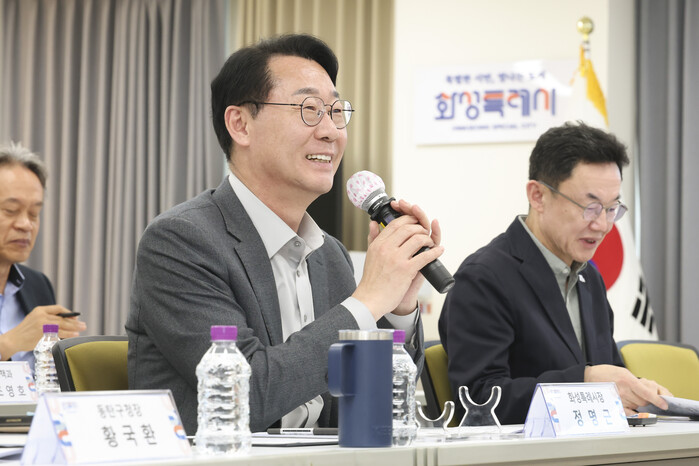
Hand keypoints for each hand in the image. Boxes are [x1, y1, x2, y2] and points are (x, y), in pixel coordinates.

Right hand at [0, 305, 86, 358]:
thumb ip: (48, 317)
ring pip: (62, 325)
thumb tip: (65, 320)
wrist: (13, 339)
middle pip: (62, 318)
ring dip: (74, 327)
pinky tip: (74, 334)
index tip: (75, 317)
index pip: (58, 308)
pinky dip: (68, 334)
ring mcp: (43, 325)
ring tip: (82, 328)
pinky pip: (59, 333)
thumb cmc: (25, 330)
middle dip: (74, 321)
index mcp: (40, 310)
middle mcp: (42, 316)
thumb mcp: (35, 318)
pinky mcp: (43, 334)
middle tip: (83, 324)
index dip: (68, 312)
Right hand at [352, 199, 443, 319]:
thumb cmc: (371, 280)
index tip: (415, 222)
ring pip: (418, 239)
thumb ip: (373, 237)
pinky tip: (439, 251)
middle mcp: (386, 248)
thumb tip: (373, 223)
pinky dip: (435, 252)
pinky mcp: (406, 270)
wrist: (370, 299)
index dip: (408, 219)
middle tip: (425, 232)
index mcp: (378, 244)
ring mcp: (397, 259)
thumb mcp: (369, 255)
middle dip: (420, 228)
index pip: (395, 224)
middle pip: (408, 228)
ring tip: (431, 242)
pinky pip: (425, 256)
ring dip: (428, 239)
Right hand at [584, 364, 671, 414]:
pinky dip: (633, 411)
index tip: (664, 404)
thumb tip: (647, 391)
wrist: (589, 377)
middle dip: (646, 400)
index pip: (647, 393)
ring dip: (638, 403)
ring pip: (637, 406)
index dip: (657, 400)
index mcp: (627, 380)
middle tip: (641, 395)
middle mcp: (623, 390)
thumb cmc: (605, 372)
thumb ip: (635, 381)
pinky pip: (628, 412)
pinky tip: (632, 408)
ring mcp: (618, 398)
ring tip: (630, 396)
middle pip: (643, 401)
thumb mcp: (623, 371)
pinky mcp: (613, 404)